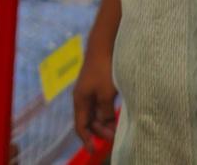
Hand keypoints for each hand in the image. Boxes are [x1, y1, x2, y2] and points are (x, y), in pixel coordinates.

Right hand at [73, 33, 118, 147]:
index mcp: (80, 100)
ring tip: (117, 128)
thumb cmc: (103, 69)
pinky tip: (116, 115)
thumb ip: (105, 111)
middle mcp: (82, 97)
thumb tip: (105, 123)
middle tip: (114, 138)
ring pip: (96, 114)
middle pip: (89, 121)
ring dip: (105, 123)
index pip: (80, 126)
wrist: (103, 46)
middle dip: (99, 132)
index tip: (94, 151)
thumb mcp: (105, 94)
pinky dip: (108, 113)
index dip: (86, 140)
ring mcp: (90, 91)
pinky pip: (100, 105)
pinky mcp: (97, 86)